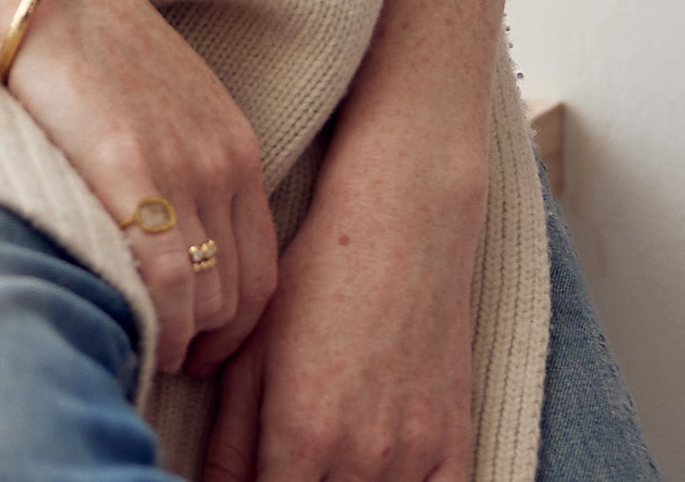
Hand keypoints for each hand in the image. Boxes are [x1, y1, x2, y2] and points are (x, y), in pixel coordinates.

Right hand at [0, 0, 278, 376]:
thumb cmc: (79, 45)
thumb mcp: (155, 107)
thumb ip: (175, 168)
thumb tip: (164, 241)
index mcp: (234, 146)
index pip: (262, 271)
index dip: (231, 325)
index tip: (193, 345)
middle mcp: (224, 163)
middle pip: (239, 297)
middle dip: (204, 345)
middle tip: (160, 362)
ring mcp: (184, 171)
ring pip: (205, 302)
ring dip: (173, 342)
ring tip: (134, 351)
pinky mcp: (134, 175)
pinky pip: (165, 287)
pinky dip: (150, 327)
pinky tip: (119, 332)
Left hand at [196, 123, 486, 481]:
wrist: (402, 227)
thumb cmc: (317, 282)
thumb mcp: (253, 356)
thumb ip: (231, 443)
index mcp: (302, 437)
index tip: (256, 478)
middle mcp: (361, 457)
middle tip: (285, 464)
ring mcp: (413, 454)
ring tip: (323, 463)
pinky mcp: (454, 442)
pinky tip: (376, 476)